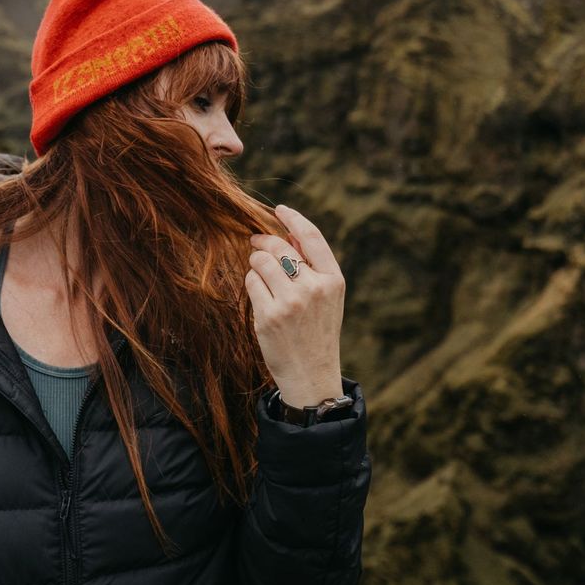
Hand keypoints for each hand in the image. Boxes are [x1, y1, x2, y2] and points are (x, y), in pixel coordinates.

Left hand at [244, 204, 345, 408]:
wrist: (312, 375)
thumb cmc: (317, 333)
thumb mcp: (327, 298)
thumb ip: (313, 267)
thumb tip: (290, 234)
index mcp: (333, 280)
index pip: (312, 237)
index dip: (293, 219)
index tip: (279, 209)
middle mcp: (314, 288)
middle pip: (279, 247)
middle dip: (263, 243)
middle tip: (255, 243)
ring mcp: (291, 302)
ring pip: (261, 262)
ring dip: (256, 264)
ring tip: (261, 277)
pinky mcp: (269, 316)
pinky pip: (251, 282)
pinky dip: (251, 285)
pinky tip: (260, 299)